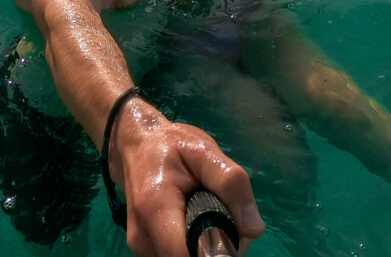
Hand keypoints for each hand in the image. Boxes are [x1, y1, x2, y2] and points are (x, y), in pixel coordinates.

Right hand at [111, 101, 264, 256]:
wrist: (136, 145)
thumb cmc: (171, 145)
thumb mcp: (204, 151)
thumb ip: (230, 183)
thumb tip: (254, 229)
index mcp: (155, 208)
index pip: (184, 256)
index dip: (215, 253)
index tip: (232, 231)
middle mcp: (142, 236)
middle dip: (217, 247)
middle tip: (225, 213)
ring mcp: (141, 246)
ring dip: (206, 246)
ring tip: (208, 210)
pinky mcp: (145, 249)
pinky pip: (178, 256)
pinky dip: (194, 244)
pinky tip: (195, 220)